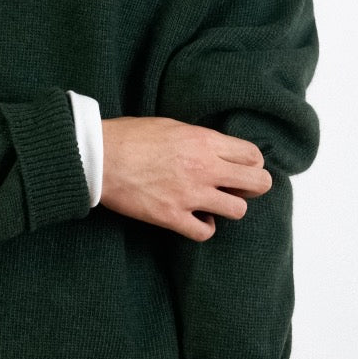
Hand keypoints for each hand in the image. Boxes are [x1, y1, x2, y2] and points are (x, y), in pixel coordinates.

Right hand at [99, 116, 271, 240]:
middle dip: (254, 187)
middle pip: (257, 184)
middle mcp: (204, 168)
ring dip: (229, 208)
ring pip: (237, 211)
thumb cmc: (129, 136)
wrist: (99, 157)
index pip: (252, 156)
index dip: (252, 164)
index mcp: (204, 142)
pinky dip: (204, 228)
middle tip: (239, 189)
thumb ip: (199, 139)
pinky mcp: (172, 217)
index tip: (242, 168)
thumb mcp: (172, 126)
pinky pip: (205, 232)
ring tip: (214, 204)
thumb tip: (215, 149)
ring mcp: (190, 195)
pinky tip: (195, 219)